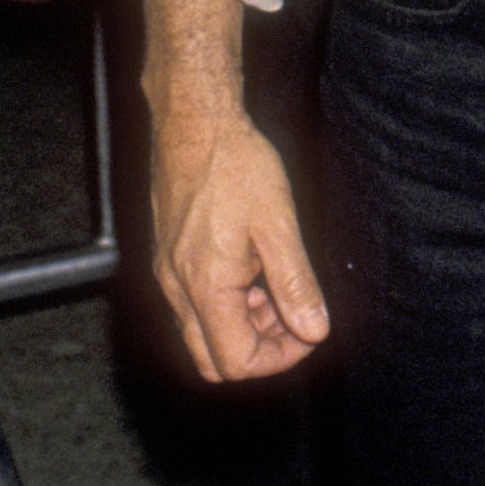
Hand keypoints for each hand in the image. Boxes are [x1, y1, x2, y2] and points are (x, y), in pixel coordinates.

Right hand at [149, 103, 328, 383]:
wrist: (194, 123)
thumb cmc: (236, 165)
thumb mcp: (279, 225)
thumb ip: (296, 284)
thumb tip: (315, 330)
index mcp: (205, 287)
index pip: (237, 362)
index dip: (280, 358)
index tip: (309, 330)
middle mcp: (177, 289)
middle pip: (214, 360)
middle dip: (261, 349)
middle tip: (295, 317)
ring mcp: (168, 275)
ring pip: (204, 333)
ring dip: (247, 325)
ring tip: (280, 287)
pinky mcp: (169, 259)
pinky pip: (196, 305)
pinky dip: (230, 303)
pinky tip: (256, 271)